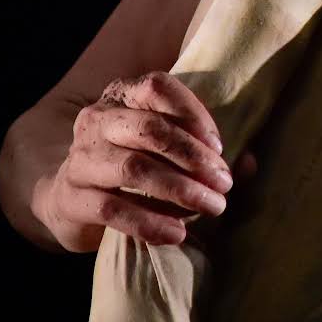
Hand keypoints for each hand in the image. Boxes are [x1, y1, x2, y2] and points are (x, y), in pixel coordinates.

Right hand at [35, 70, 238, 251]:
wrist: (73, 201)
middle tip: (224, 184)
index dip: (193, 114)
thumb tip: (250, 164)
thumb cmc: (136, 166)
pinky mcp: (71, 197)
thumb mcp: (167, 149)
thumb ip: (208, 151)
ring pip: (133, 169)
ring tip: (212, 207)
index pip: (157, 87)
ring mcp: (81, 158)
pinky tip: (177, 233)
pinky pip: (112, 209)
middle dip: (194, 157)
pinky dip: (149, 222)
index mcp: (122, 96)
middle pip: (149, 129)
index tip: (220, 148)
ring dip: (179, 190)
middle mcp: (97, 120)